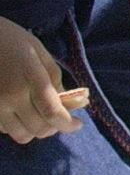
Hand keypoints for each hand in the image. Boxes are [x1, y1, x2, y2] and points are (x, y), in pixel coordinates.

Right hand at [0, 16, 79, 143]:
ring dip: (36, 130)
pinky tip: (23, 113)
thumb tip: (69, 103)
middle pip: (38, 128)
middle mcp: (11, 96)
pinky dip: (18, 127)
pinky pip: (5, 130)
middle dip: (55, 127)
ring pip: (21, 135)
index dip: (68, 124)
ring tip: (43, 116)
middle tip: (62, 118)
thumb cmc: (11, 40)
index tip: (78, 124)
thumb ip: (54, 78)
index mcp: (30, 77)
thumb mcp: (39, 52)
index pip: (52, 112)